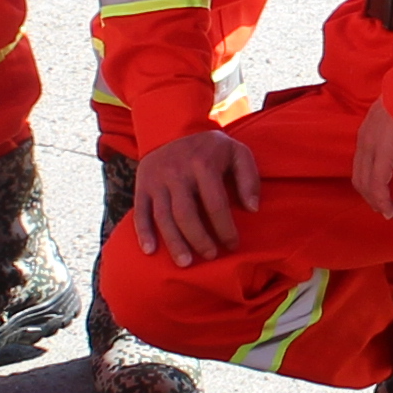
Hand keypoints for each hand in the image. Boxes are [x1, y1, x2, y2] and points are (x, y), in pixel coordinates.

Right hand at [129, 127, 258, 265]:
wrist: (172, 129)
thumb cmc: (211, 148)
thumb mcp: (237, 152)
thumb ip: (249, 178)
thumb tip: (253, 209)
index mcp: (202, 164)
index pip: (215, 203)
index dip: (225, 228)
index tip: (233, 245)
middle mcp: (177, 172)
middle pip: (186, 214)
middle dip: (199, 239)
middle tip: (211, 256)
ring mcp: (156, 180)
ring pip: (163, 217)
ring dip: (174, 242)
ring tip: (185, 263)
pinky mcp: (142, 185)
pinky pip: (140, 212)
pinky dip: (143, 233)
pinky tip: (150, 251)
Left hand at [348, 97, 392, 223]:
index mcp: (367, 133)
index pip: (362, 166)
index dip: (371, 185)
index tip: (385, 198)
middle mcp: (364, 142)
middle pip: (360, 180)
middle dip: (374, 200)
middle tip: (390, 212)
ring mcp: (370, 148)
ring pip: (367, 186)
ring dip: (381, 204)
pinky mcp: (382, 155)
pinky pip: (378, 185)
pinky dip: (383, 202)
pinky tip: (392, 211)